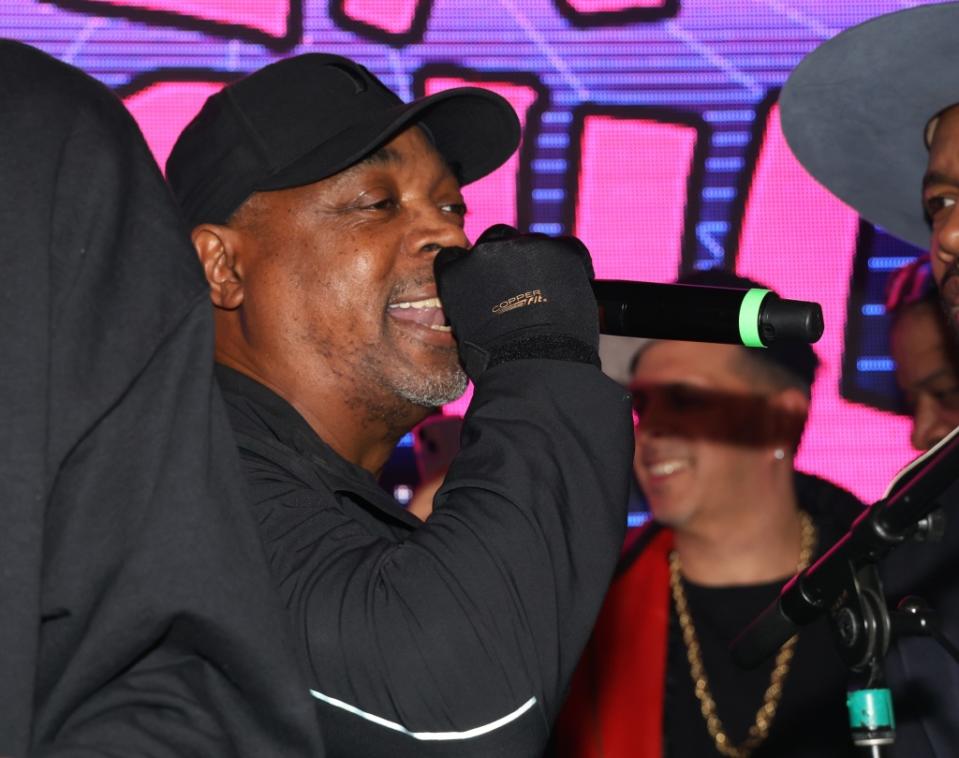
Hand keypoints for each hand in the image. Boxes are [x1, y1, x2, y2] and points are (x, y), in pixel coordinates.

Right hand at [434, 224, 598, 379]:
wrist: (535, 365)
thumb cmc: (499, 362)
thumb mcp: (465, 333)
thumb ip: (468, 308)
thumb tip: (470, 310)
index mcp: (456, 274)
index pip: (455, 257)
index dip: (471, 270)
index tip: (482, 282)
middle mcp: (486, 252)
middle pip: (495, 241)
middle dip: (505, 261)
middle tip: (518, 287)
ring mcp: (524, 247)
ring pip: (531, 244)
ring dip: (537, 262)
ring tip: (548, 294)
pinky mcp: (561, 252)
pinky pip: (567, 249)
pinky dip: (569, 263)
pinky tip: (569, 285)